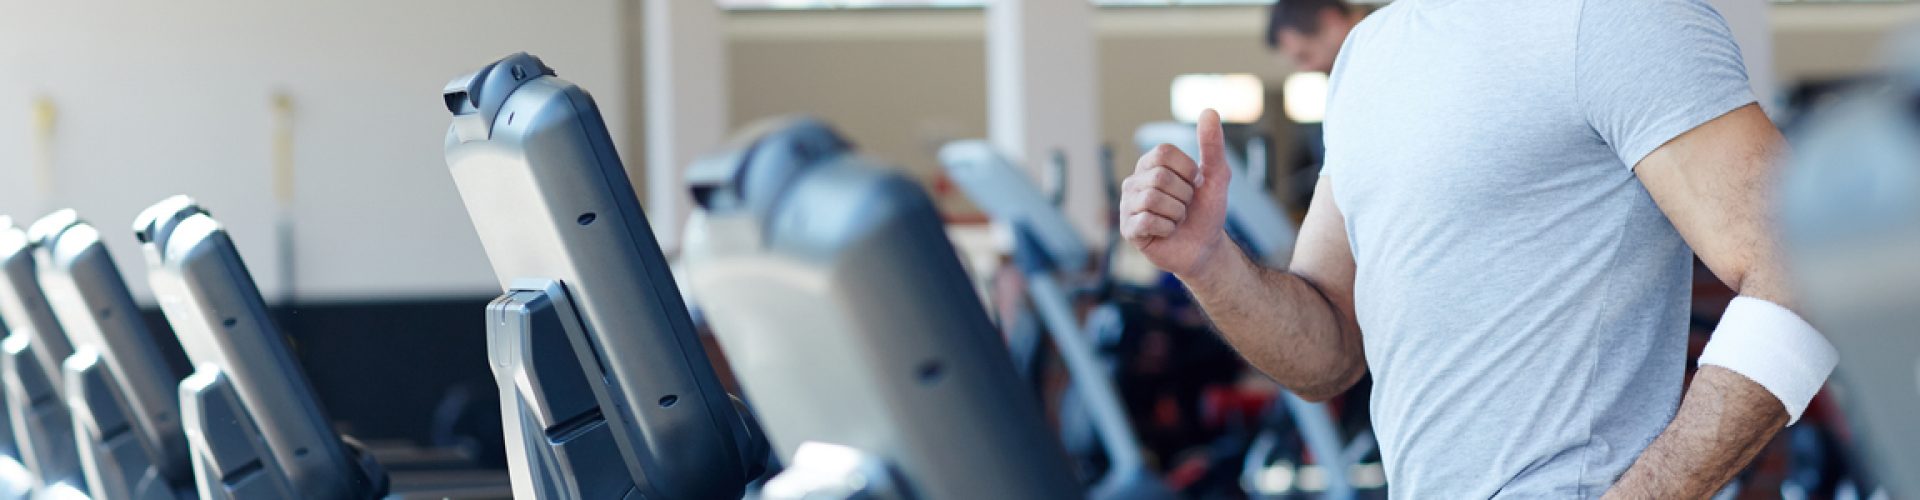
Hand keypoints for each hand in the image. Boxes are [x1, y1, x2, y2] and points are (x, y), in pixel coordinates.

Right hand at [1120, 108, 1231, 278]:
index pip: (1164, 153)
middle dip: (1184, 196)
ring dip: (1177, 213)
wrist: (1205, 247)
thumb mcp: (1217, 175)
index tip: (1194, 184)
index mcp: (1151, 164)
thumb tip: (1209, 111)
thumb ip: (1212, 144)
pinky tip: (1168, 232)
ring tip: (1177, 219)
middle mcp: (1135, 181)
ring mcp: (1128, 205)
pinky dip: (1167, 228)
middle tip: (1185, 206)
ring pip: (1153, 199)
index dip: (1187, 170)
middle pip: (1160, 177)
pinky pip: (1147, 221)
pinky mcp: (1128, 229)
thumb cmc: (1207, 210)